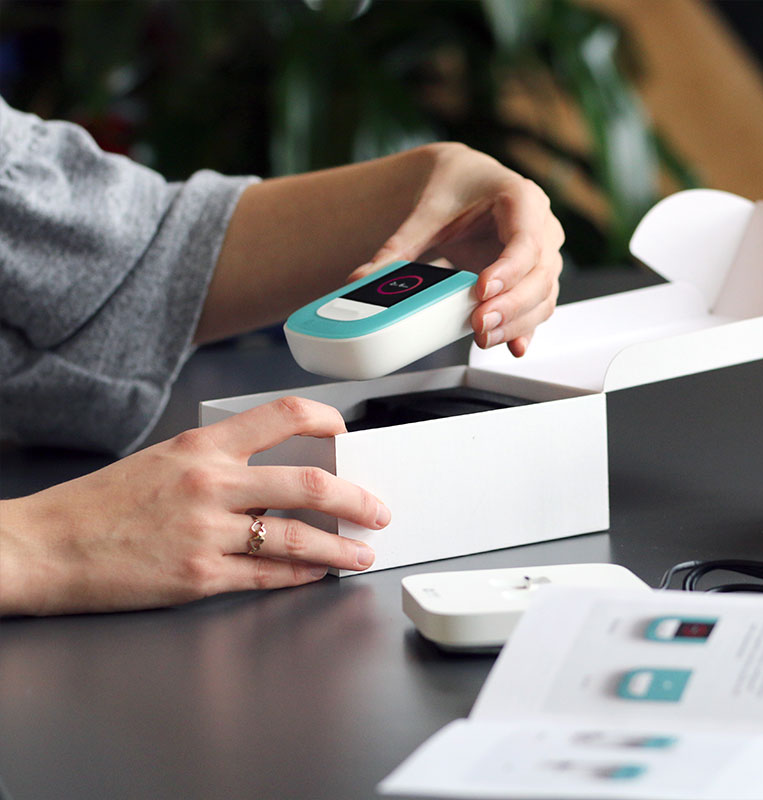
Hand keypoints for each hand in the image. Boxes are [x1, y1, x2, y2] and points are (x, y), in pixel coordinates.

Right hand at [0, 397, 387, 615]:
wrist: (45, 546)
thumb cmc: (101, 504)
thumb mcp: (164, 459)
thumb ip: (221, 461)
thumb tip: (279, 474)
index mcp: (202, 446)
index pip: (282, 415)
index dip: (327, 420)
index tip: (347, 434)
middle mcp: (210, 484)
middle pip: (308, 484)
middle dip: (356, 499)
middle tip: (378, 510)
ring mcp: (206, 533)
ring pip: (296, 538)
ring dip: (340, 547)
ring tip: (362, 552)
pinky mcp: (199, 576)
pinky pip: (267, 576)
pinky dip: (300, 576)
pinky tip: (317, 575)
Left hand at [347, 143, 563, 356]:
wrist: (467, 181)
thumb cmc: (456, 188)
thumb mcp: (426, 214)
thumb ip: (397, 248)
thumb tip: (361, 279)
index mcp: (522, 198)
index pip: (525, 241)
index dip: (507, 270)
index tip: (482, 291)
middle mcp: (542, 227)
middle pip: (539, 275)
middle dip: (511, 306)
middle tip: (479, 325)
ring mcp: (544, 254)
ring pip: (543, 295)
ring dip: (517, 323)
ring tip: (484, 338)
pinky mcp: (536, 277)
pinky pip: (539, 305)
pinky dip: (526, 327)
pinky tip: (513, 346)